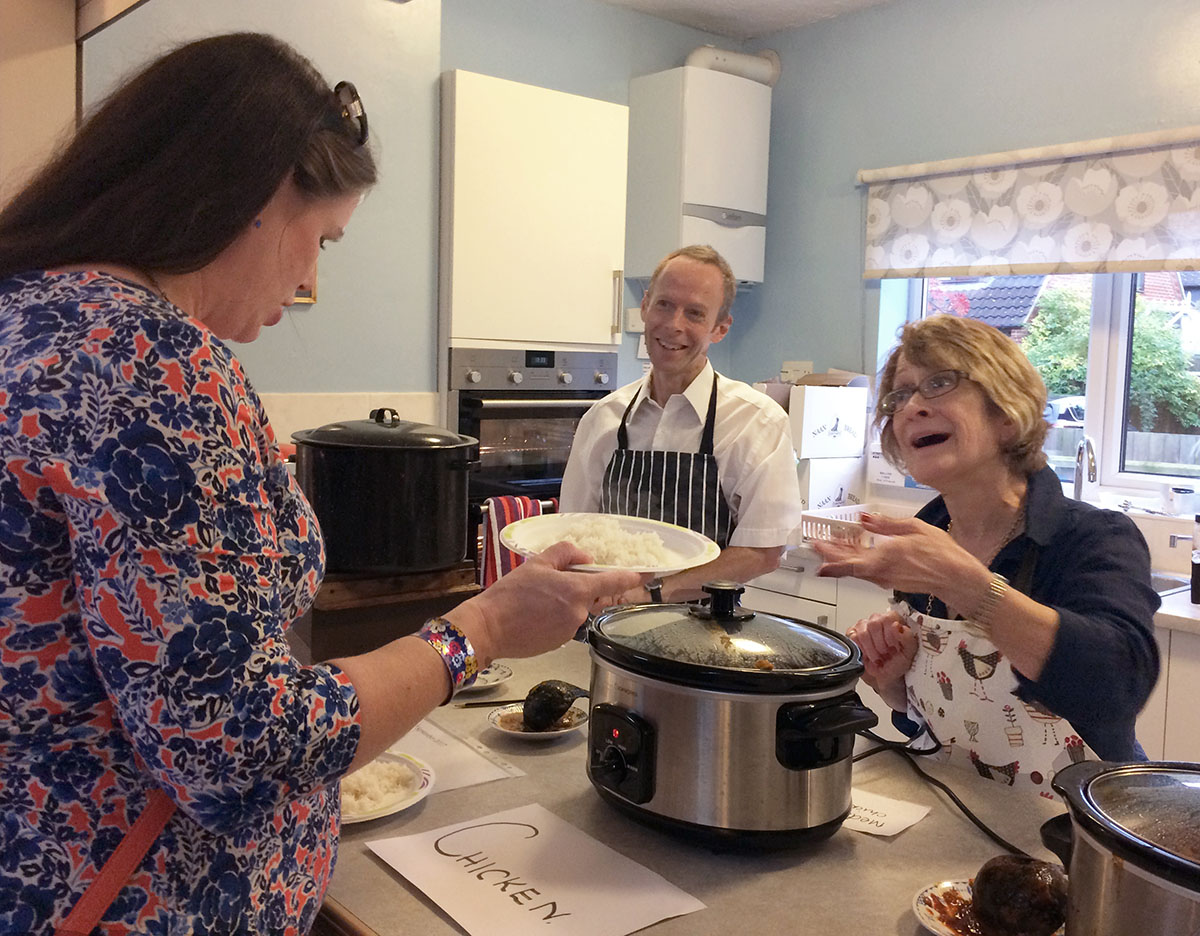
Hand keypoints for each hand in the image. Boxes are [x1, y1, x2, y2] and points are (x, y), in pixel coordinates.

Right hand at [454, 541, 644, 660]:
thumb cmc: (511, 595)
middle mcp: (579, 612)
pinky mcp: (560, 643)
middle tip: (564, 580)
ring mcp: (571, 630)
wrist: (489, 628)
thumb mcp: (537, 563)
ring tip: (542, 598)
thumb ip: (566, 554)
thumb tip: (585, 557)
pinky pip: (568, 624)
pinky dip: (560, 616)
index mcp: (577, 591)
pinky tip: (539, 613)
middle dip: (587, 588)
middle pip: (595, 597)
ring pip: (580, 610)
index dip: (631, 577)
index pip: (613, 582)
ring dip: (570, 602)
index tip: (646, 574)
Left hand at [812, 513, 975, 597]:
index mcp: (882, 559)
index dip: (827, 556)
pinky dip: (858, 561)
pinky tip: (858, 551)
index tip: (815, 547)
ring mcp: (885, 579)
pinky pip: (868, 571)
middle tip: (818, 544)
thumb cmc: (941, 553)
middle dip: (831, 555)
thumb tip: (864, 519)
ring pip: (857, 569)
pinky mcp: (892, 581)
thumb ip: (885, 524)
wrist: (957, 578)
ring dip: (844, 557)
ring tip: (834, 544)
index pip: (846, 561)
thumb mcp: (913, 528)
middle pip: (847, 566)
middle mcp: (879, 573)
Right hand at [846, 610, 916, 709]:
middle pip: (873, 624)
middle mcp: (878, 620)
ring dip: (871, 650)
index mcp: (894, 620)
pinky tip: (868, 656)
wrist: (886, 677)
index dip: (889, 635)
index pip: (887, 618)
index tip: (893, 647)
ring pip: (862, 632)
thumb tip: (897, 626)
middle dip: (880, 645)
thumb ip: (907, 638)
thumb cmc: (898, 663)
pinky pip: (852, 638)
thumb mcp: (909, 653)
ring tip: (877, 657)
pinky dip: (861, 651)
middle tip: (885, 654)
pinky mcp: (852, 634)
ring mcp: (864, 626)